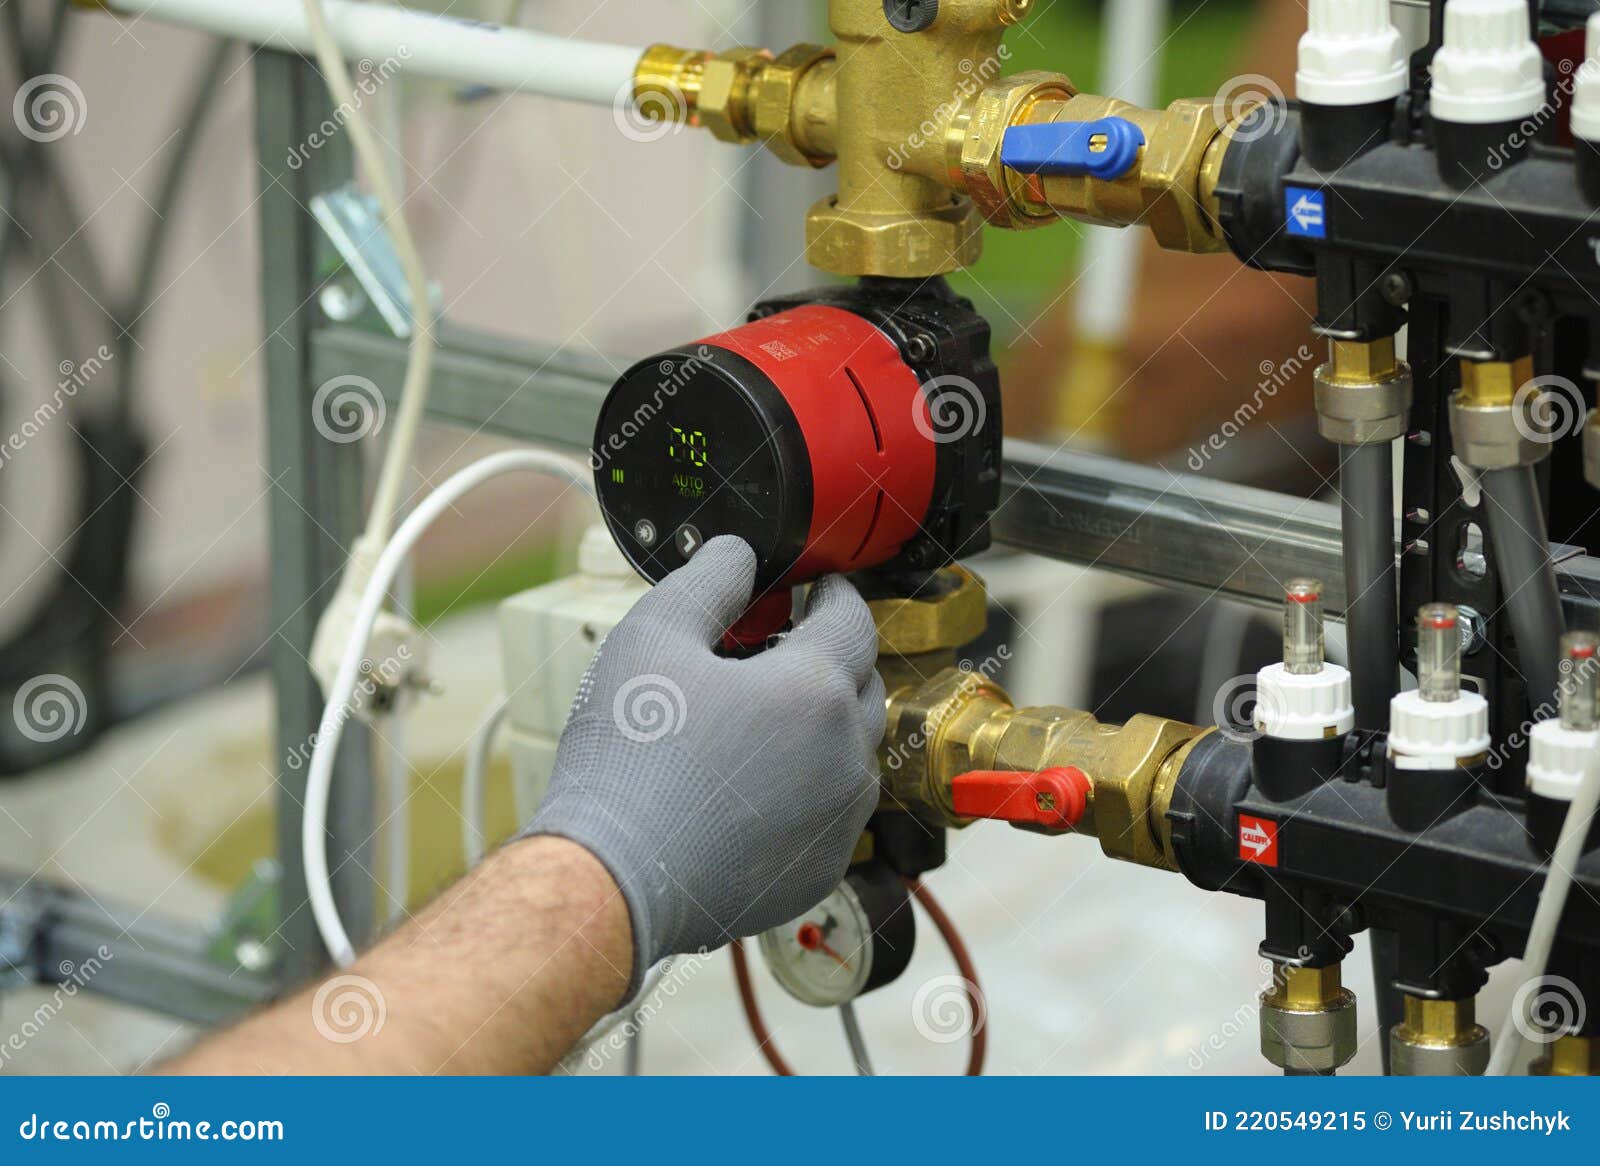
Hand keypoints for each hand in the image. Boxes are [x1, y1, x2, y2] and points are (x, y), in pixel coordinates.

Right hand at [525, 536, 885, 994]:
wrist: (612, 877)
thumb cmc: (629, 762)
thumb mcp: (653, 636)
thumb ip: (709, 580)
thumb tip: (739, 554)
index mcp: (814, 691)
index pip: (854, 620)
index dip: (836, 593)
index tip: (821, 587)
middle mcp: (845, 757)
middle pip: (861, 685)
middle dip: (831, 658)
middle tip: (782, 648)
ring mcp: (839, 820)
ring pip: (854, 752)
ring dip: (824, 726)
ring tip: (763, 720)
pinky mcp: (820, 868)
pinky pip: (834, 812)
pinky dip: (811, 787)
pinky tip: (757, 784)